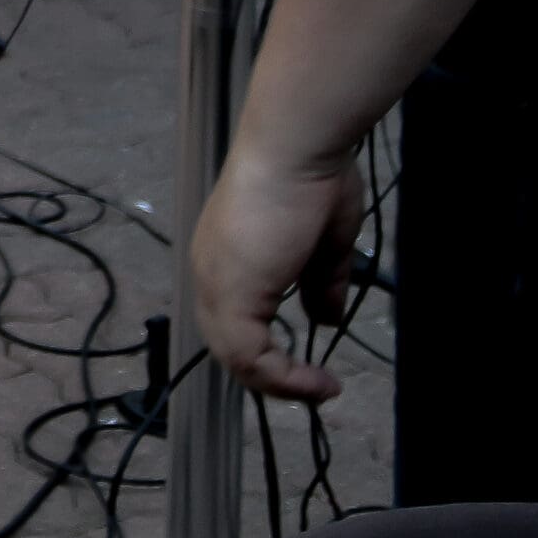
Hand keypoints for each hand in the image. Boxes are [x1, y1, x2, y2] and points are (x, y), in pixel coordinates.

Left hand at [190, 142, 371, 403]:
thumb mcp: (323, 246)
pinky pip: (248, 356)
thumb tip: (326, 319)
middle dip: (272, 374)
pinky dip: (282, 378)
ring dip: (280, 383)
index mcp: (227, 259)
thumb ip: (319, 286)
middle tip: (313, 386)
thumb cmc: (312, 181)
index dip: (268, 351)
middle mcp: (211, 273)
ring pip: (234, 358)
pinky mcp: (230, 293)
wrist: (298, 149)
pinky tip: (317, 381)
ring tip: (319, 389)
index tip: (310, 366)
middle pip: (229, 346)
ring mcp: (215, 283)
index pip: (234, 321)